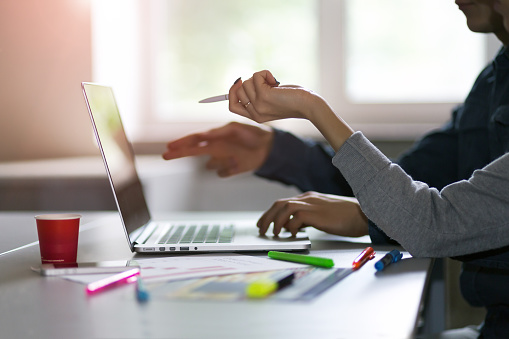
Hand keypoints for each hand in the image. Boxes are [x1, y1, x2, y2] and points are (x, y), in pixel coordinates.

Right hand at [162, 122, 273, 176]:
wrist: (267, 147)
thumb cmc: (251, 135)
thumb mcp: (235, 130)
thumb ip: (218, 134)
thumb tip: (203, 137)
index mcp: (215, 136)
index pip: (194, 139)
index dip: (181, 143)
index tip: (169, 147)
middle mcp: (215, 147)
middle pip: (194, 151)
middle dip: (181, 153)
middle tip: (165, 155)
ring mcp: (221, 159)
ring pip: (211, 164)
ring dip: (219, 161)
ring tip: (235, 155)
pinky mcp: (228, 169)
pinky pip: (222, 172)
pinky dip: (228, 169)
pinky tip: (238, 164)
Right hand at [229, 70, 353, 151]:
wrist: (308, 105)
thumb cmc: (293, 99)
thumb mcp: (271, 100)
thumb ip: (257, 94)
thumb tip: (241, 81)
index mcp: (256, 117)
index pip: (233, 107)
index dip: (231, 93)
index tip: (238, 82)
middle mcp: (255, 114)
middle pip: (239, 91)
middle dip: (251, 82)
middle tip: (266, 84)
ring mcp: (258, 106)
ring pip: (246, 83)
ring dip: (259, 77)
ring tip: (273, 83)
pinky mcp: (264, 96)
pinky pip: (255, 76)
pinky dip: (265, 73)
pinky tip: (275, 80)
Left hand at [257, 191, 368, 237]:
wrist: (364, 214)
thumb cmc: (346, 217)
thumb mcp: (323, 215)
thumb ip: (308, 218)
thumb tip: (293, 227)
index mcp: (309, 197)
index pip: (283, 202)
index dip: (270, 212)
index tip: (264, 222)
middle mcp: (308, 198)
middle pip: (279, 204)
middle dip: (267, 217)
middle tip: (261, 230)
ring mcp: (312, 204)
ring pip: (284, 208)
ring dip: (275, 222)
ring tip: (274, 234)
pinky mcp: (317, 214)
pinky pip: (296, 218)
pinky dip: (290, 226)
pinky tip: (292, 234)